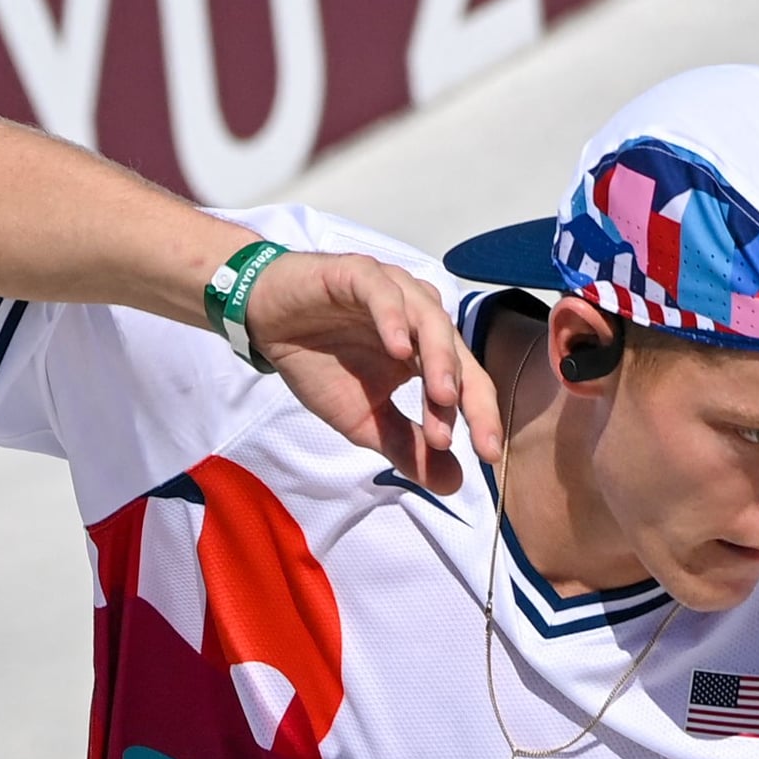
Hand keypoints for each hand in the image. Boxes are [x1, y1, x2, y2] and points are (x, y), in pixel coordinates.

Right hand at [245, 250, 503, 494]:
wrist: (270, 323)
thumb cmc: (322, 364)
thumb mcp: (366, 421)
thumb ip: (409, 448)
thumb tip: (454, 484)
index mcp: (427, 353)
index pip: (466, 385)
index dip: (480, 419)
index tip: (488, 456)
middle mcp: (418, 319)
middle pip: (457, 354)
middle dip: (466, 396)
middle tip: (467, 435)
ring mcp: (392, 293)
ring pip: (429, 319)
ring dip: (439, 358)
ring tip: (442, 395)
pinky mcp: (358, 274)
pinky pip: (383, 292)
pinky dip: (393, 318)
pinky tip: (397, 348)